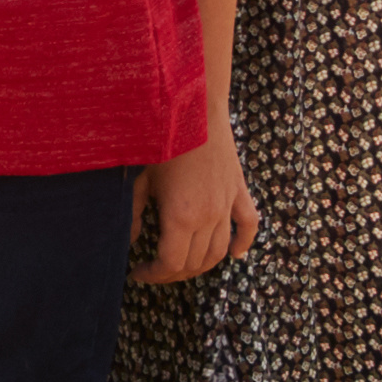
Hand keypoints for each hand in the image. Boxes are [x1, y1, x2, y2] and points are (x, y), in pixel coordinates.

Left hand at [132, 122, 255, 286]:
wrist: (194, 107)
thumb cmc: (160, 140)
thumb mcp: (140, 179)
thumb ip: (133, 214)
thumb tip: (133, 241)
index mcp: (181, 216)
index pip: (171, 264)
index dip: (154, 275)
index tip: (138, 272)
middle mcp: (209, 216)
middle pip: (195, 263)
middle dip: (172, 273)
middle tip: (155, 268)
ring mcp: (227, 205)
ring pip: (220, 251)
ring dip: (201, 265)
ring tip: (181, 264)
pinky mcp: (239, 191)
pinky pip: (248, 225)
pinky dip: (243, 243)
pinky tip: (234, 254)